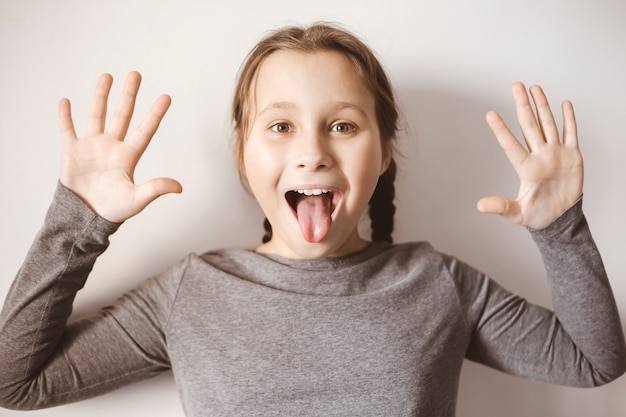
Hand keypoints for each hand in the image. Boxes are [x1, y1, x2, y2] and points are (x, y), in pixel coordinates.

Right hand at [59, 71, 181, 222]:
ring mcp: (92, 147)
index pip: (145, 130)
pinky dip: (65, 116)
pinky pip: (68, 130)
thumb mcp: (137, 200)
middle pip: (122, 115)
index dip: (155, 114)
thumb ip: (155, 189)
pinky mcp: (72, 152)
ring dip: (101, 96)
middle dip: (129, 95)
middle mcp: (112, 147)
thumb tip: (180, 187)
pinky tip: (66, 101)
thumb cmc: (113, 210)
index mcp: (128, 157)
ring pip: (97, 115)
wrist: (85, 218)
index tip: (166, 96)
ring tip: (107, 76)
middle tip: (135, 74)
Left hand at [477, 83, 582, 228]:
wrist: (560, 219)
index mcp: (526, 168)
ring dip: (542, 106)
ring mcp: (556, 153)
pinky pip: (571, 133)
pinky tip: (563, 103)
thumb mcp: (517, 213)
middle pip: (529, 126)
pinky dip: (568, 119)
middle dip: (523, 105)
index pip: (510, 144)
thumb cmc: (538, 216)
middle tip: (515, 86)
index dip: (501, 130)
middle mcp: (539, 156)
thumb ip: (501, 207)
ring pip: (548, 124)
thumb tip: (480, 206)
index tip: (490, 114)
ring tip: (534, 88)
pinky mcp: (572, 156)